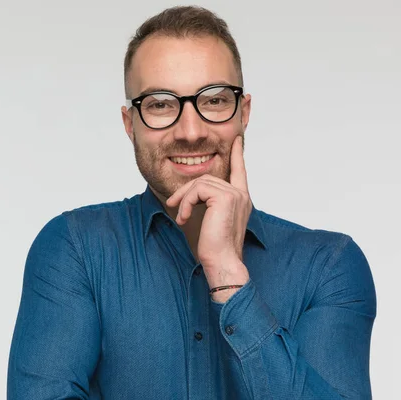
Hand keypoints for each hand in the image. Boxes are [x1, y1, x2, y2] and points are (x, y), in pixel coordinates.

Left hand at [166, 136, 251, 299]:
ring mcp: (234, 195)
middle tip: (171, 204)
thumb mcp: (213, 220)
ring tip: (181, 217)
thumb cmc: (216, 247)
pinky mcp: (224, 197)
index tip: (236, 140)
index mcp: (241, 199)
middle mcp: (241, 194)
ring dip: (184, 199)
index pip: (240, 171)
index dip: (237, 155)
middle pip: (207, 177)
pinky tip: (184, 218)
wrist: (222, 262)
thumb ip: (210, 203)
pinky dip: (185, 203)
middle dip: (186, 190)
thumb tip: (193, 193)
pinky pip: (197, 190)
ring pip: (199, 183)